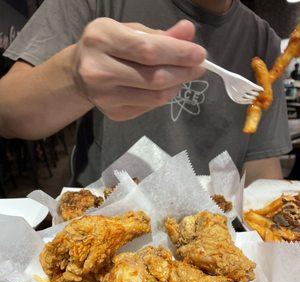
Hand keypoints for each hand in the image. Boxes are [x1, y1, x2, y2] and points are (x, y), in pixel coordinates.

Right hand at [72, 18, 205, 120]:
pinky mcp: (113, 114)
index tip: (200, 54)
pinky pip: (149, 107)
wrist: (79, 73)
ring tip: (185, 76)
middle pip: (153, 77)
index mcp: (101, 38)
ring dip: (176, 87)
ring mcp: (104, 97)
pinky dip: (163, 97)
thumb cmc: (108, 46)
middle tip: (199, 67)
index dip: (178, 53)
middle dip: (183, 72)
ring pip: (154, 97)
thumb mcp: (130, 31)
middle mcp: (98, 70)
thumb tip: (188, 32)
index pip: (147, 50)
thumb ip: (159, 34)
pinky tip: (166, 87)